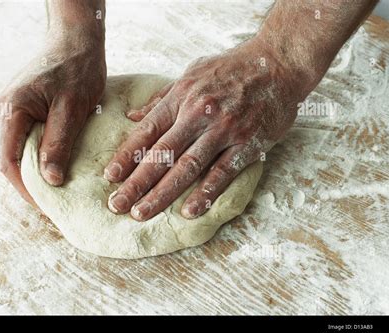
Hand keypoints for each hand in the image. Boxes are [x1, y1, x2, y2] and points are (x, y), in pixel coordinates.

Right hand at [0, 30, 105, 206]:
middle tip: (55, 204)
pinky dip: (40, 156)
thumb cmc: (77, 70)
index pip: (10, 162)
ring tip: (58, 190)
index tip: (48, 207)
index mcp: (10, 110)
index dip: (27, 189)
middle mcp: (3, 111)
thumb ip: (58, 143)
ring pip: (19, 151)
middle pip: (11, 159)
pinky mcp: (23, 109)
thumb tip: (49, 181)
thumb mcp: (72, 109)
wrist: (76, 41)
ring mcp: (11, 110)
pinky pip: (27, 140)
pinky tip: (56, 167)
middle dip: (31, 184)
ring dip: (36, 171)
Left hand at [104, 37, 309, 220]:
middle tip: (117, 205)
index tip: (110, 177)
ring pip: (187, 167)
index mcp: (182, 97)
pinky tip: (188, 212)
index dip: (126, 155)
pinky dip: (205, 194)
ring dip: (162, 193)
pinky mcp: (247, 144)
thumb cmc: (232, 69)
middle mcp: (199, 114)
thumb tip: (133, 117)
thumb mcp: (192, 73)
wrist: (279, 64)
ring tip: (142, 213)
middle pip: (161, 154)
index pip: (147, 131)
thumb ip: (162, 98)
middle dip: (136, 183)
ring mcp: (224, 130)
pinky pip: (222, 173)